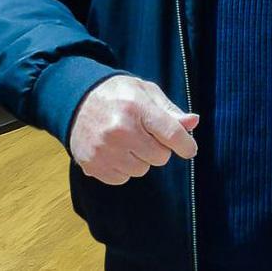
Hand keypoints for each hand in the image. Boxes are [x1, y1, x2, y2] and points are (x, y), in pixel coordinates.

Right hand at [68, 74, 199, 184]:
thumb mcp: (146, 92)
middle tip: (145, 133)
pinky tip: (115, 150)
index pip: (171, 134)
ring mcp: (105, 150)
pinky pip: (123, 179)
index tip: (190, 148)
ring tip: (128, 140)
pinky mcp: (93, 165)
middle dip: (158, 147)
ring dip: (140, 158)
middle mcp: (120, 130)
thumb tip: (193, 122)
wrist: (78, 101)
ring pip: (142, 170)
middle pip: (160, 156)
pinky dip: (123, 168)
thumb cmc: (118, 94)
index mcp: (137, 108)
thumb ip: (170, 110)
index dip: (186, 144)